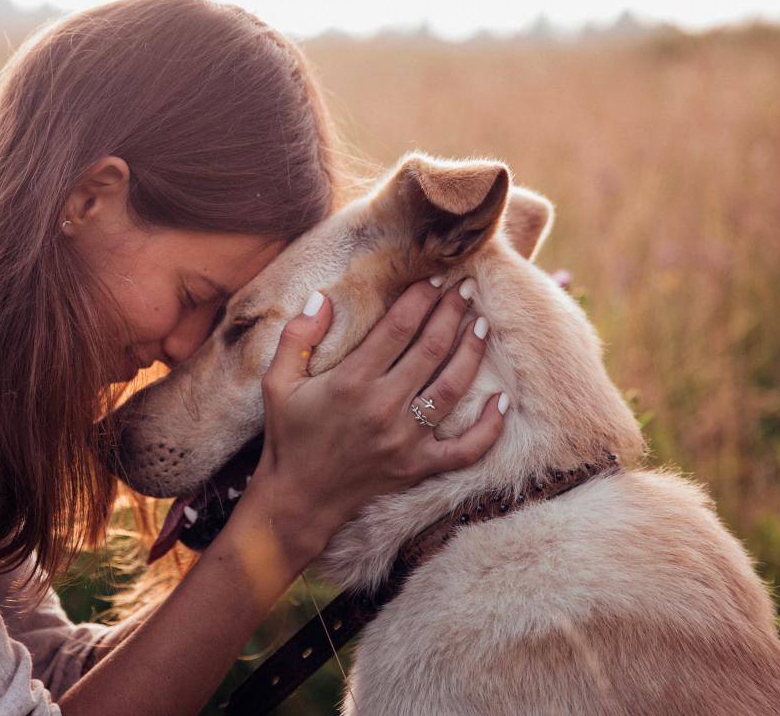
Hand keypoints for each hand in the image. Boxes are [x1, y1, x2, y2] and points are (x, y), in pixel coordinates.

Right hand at [245, 278, 505, 563]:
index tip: (434, 278)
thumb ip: (297, 337)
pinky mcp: (418, 467)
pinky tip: (502, 400)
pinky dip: (489, 427)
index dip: (421, 298)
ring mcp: (405, 440)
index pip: (398, 327)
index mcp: (350, 382)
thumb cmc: (288, 437)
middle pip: (431, 349)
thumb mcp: (277, 383)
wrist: (298, 500)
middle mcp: (382, 407)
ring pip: (453, 387)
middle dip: (452, 313)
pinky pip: (466, 448)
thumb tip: (323, 297)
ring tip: (482, 325)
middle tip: (466, 288)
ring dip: (472, 352)